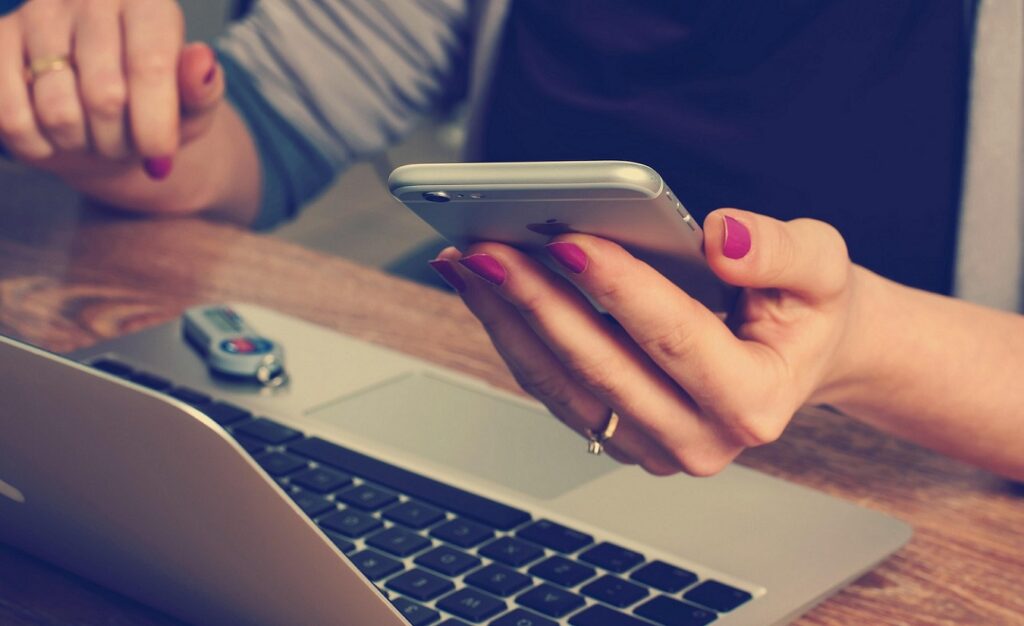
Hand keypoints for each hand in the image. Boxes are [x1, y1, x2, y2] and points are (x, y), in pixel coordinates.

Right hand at [0, 0, 223, 180]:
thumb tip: (202, 61)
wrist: (103, 116)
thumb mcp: (192, 107)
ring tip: (94, 135)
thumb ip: (202, 90)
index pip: (149, 67)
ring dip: (82, 144)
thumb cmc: (155, 107)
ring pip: (58, 112)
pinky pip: (11, 117)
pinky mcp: (0, 40)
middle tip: (126, 144)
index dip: (155, 125)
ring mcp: (38, 15)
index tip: (161, 156)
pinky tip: (55, 136)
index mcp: (147, 2)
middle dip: (120, 142)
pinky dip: (39, 145)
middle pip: (104, 96)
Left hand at [429, 209, 858, 475]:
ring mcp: (653, 447)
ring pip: (562, 385)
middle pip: (601, 368)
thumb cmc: (806, 309)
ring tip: (470, 262)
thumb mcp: (823, 267)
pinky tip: (486, 289)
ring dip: (508, 321)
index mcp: (755, 401)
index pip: (674, 338)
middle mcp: (700, 440)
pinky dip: (514, 336)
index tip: (567, 240)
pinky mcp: (619, 436)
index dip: (618, 288)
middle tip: (488, 249)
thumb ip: (781, 251)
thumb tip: (720, 238)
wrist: (799, 356)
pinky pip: (553, 389)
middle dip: (538, 302)